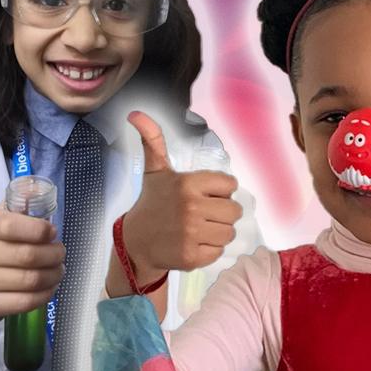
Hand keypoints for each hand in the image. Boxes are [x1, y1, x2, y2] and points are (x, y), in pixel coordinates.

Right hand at [0, 209, 64, 332]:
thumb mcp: (2, 219)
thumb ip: (22, 204)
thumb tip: (38, 189)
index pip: (11, 226)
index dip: (40, 230)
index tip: (53, 232)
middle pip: (28, 256)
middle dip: (55, 255)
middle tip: (61, 254)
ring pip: (30, 280)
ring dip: (54, 275)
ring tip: (58, 270)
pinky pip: (25, 302)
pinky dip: (46, 294)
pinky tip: (50, 286)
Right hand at [123, 111, 241, 276]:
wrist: (135, 242)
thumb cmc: (152, 203)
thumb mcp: (155, 171)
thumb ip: (153, 141)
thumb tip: (135, 113)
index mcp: (188, 183)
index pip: (230, 184)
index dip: (220, 190)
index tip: (203, 194)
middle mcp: (191, 207)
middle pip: (234, 211)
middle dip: (221, 212)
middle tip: (202, 214)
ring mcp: (192, 234)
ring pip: (229, 232)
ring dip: (218, 232)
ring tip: (198, 229)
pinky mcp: (192, 257)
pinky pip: (219, 252)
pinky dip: (209, 250)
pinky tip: (193, 243)